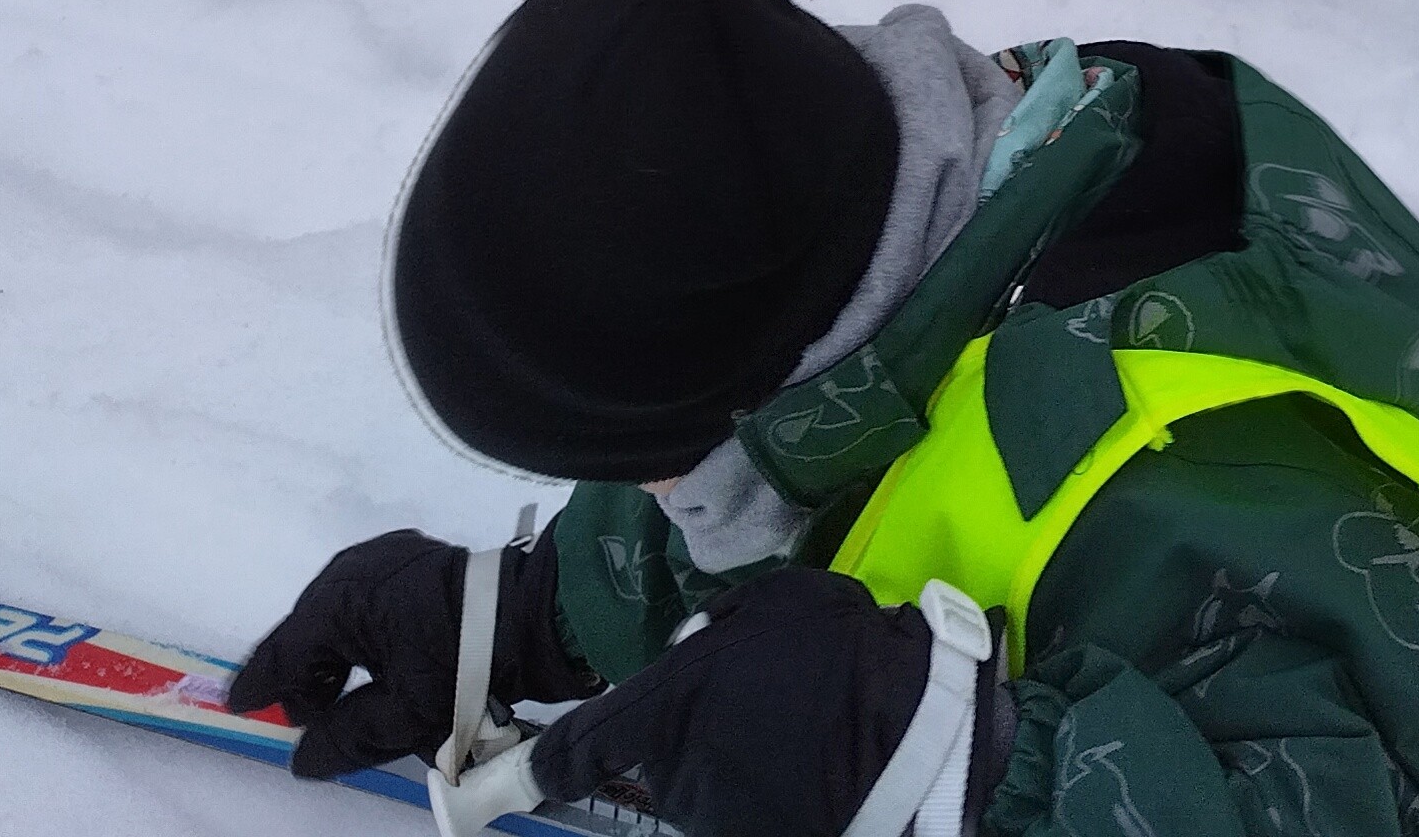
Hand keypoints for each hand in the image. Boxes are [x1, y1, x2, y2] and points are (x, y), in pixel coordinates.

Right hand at [228, 528, 587, 782]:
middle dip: (308, 675)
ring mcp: (387, 555)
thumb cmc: (465, 666)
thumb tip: (305, 757)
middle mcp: (356, 568)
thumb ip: (344, 740)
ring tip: (348, 693)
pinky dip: (360, 626)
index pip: (285, 651)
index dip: (264, 685)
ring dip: (335, 651)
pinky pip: (367, 594)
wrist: (535, 614)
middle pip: (309, 629)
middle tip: (318, 715)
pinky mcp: (414, 555)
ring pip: (338, 610)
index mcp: (343, 600)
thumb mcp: (403, 717)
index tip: (243, 705)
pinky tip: (376, 657)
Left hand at [527, 566, 983, 836]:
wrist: (913, 733)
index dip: (537, 766)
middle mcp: (675, 774)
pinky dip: (775, 791)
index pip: (576, 749)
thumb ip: (718, 631)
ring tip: (809, 728)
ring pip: (710, 786)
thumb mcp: (774, 604)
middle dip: (701, 733)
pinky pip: (748, 810)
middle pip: (666, 758)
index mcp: (668, 707)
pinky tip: (822, 765)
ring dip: (741, 763)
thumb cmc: (839, 654)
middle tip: (768, 699)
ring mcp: (714, 818)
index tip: (505, 778)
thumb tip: (699, 649)